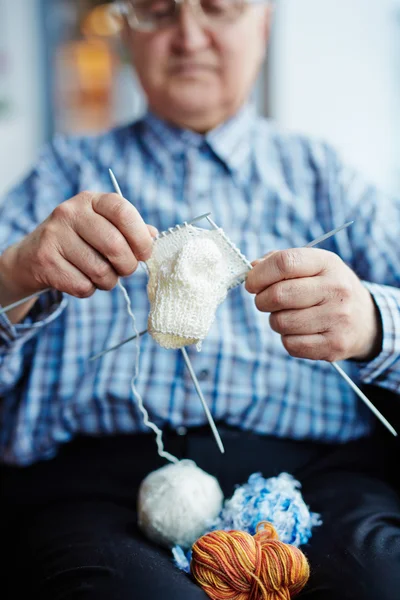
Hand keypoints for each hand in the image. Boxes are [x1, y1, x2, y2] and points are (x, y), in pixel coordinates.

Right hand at [0, 192, 155, 305]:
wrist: (32, 256)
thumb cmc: (79, 241)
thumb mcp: (103, 226)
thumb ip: (130, 229)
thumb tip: (154, 236)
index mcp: (90, 200)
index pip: (123, 211)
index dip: (140, 237)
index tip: (145, 253)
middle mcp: (70, 212)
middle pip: (115, 245)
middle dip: (128, 266)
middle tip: (125, 269)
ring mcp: (54, 236)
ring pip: (100, 270)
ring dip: (109, 281)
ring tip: (102, 275)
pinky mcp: (45, 261)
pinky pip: (83, 286)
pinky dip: (89, 289)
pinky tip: (82, 280)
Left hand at [245, 248, 381, 361]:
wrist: (364, 319)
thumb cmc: (326, 288)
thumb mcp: (312, 266)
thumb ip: (280, 262)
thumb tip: (253, 267)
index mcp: (328, 263)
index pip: (285, 262)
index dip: (259, 274)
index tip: (251, 283)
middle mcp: (337, 289)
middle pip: (278, 295)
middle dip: (262, 300)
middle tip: (265, 301)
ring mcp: (338, 319)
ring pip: (281, 322)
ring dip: (276, 320)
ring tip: (289, 315)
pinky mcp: (334, 345)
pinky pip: (291, 344)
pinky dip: (288, 339)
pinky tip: (300, 331)